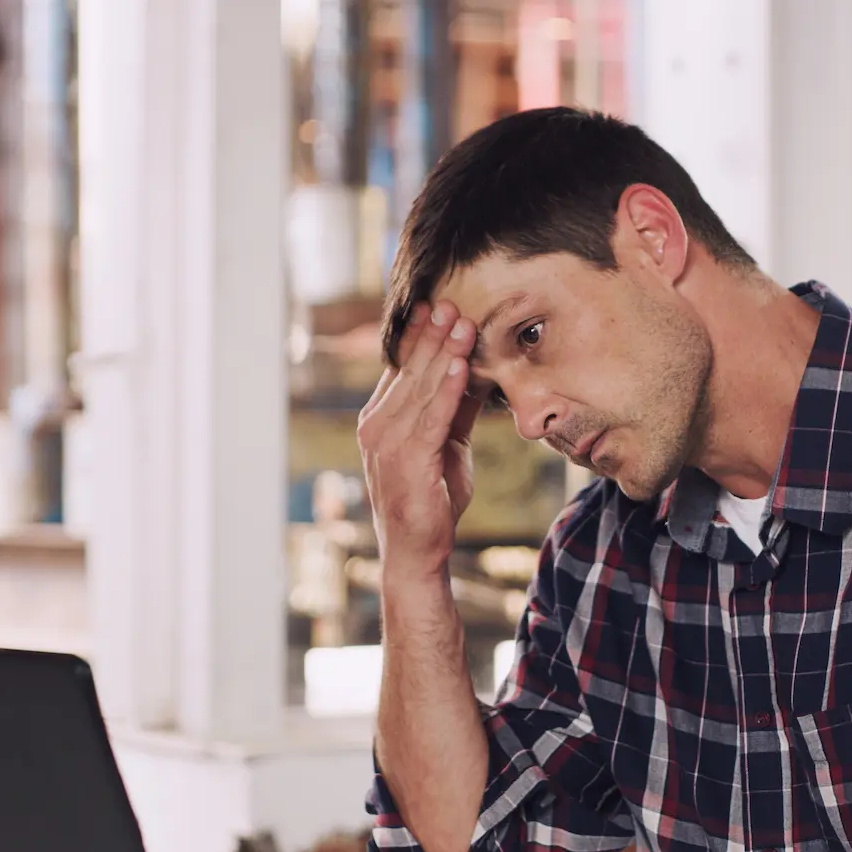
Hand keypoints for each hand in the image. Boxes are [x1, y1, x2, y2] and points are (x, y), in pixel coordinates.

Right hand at [358, 300, 482, 579]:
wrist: (417, 551)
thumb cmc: (432, 499)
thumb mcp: (447, 445)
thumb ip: (454, 409)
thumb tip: (474, 372)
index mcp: (381, 419)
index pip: (399, 369)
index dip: (418, 337)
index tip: (436, 306)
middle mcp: (376, 426)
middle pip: (408, 371)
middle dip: (431, 335)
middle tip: (451, 301)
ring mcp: (387, 443)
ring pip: (419, 387)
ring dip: (442, 353)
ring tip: (461, 322)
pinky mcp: (406, 460)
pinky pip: (430, 416)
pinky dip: (447, 389)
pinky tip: (461, 365)